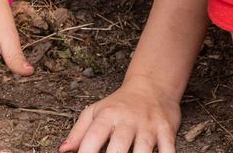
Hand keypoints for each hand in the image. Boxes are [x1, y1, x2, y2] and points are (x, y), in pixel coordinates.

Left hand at [60, 75, 180, 152]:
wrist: (153, 85)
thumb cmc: (119, 104)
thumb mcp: (95, 111)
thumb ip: (78, 132)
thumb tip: (63, 151)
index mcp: (107, 116)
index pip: (92, 138)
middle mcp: (128, 120)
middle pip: (118, 146)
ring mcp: (149, 126)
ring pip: (144, 149)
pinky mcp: (166, 129)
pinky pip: (168, 147)